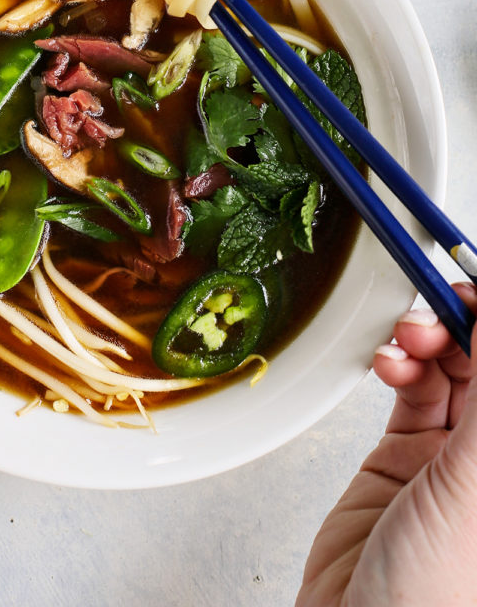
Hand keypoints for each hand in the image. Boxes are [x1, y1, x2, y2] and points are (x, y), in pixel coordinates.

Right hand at [296, 283, 476, 605]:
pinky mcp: (404, 459)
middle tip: (440, 301)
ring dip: (430, 340)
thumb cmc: (434, 599)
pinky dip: (401, 365)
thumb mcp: (476, 486)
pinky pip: (411, 391)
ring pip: (453, 369)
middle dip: (467, 323)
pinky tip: (392, 362)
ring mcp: (454, 459)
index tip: (474, 284)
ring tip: (410, 337)